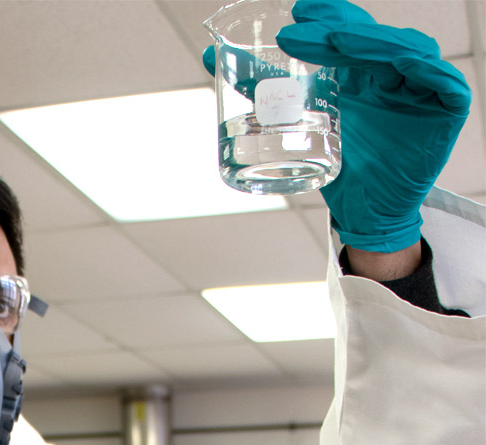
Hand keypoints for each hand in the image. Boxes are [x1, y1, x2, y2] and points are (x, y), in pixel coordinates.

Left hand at [274, 0, 470, 252]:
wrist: (363, 213)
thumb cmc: (336, 165)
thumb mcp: (295, 121)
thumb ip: (262, 87)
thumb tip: (210, 57)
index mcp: (362, 70)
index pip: (349, 32)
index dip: (328, 17)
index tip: (296, 13)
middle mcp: (393, 73)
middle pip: (372, 39)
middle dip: (337, 28)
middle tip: (299, 29)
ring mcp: (421, 89)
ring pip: (406, 51)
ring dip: (372, 42)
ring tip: (334, 41)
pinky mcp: (445, 110)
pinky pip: (445, 82)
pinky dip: (424, 69)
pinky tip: (400, 65)